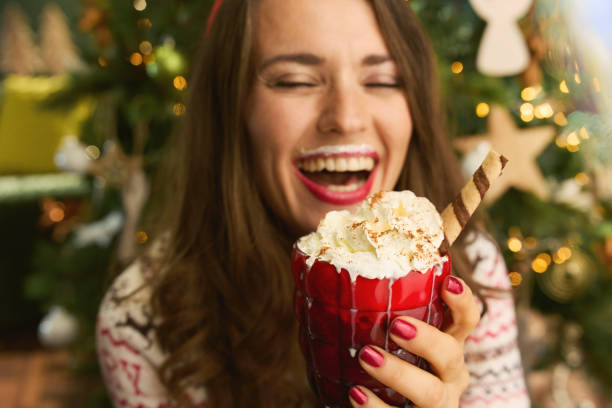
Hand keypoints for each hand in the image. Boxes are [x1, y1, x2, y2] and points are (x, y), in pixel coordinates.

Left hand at [349, 276, 480, 407]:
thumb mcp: (395, 340)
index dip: (462, 302)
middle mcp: (450, 376)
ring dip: (399, 373)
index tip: (448, 282)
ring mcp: (438, 405)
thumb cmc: (390, 365)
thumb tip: (328, 271)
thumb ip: (380, 313)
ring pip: (431, 393)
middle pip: (451, 355)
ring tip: (366, 356)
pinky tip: (355, 393)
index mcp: (448, 346)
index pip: (466, 320)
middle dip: (427, 339)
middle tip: (396, 325)